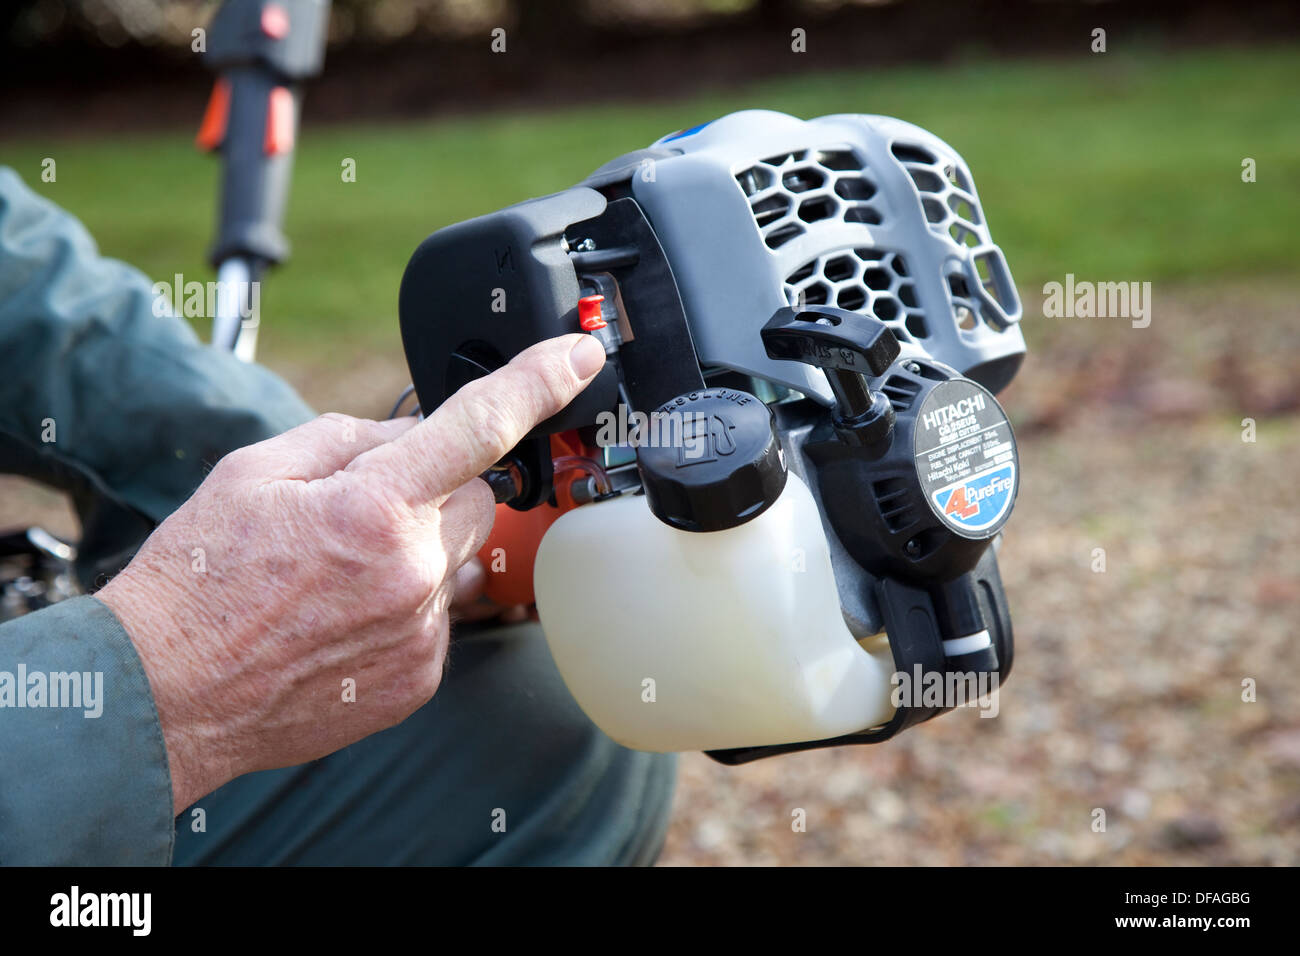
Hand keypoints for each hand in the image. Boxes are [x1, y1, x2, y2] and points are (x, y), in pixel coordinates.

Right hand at [98, 334, 605, 809]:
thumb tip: (413, 432)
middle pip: (477, 499)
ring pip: (457, 558)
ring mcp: (420, 631)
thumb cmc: (199, 580)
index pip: (479, 427)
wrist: (167, 695)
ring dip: (418, 551)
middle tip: (359, 511)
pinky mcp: (420, 677)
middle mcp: (412, 572)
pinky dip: (408, 604)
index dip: (537, 382)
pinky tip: (343, 617)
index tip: (580, 357)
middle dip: (434, 491)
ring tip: (338, 576)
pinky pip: (440, 614)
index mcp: (372, 507)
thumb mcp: (254, 472)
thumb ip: (349, 437)